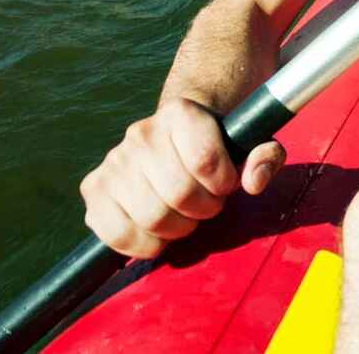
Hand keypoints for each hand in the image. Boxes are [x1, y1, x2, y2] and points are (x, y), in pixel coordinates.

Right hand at [80, 97, 285, 258]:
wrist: (174, 138)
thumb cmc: (217, 147)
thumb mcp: (250, 143)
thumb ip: (265, 156)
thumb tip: (253, 181)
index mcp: (182, 113)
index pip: (205, 162)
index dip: (223, 184)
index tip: (225, 184)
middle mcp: (142, 132)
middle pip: (179, 194)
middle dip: (203, 209)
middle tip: (205, 203)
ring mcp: (114, 161)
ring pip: (152, 218)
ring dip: (177, 229)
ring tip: (183, 214)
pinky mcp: (93, 188)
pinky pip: (116, 234)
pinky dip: (143, 244)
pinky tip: (158, 232)